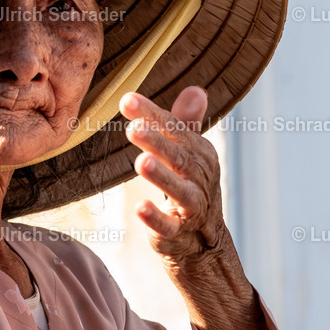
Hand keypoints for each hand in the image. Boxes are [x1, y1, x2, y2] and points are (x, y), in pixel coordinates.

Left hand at [119, 86, 226, 263]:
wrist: (202, 239)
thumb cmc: (190, 185)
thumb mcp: (190, 153)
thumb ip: (186, 123)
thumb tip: (196, 89)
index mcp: (200, 154)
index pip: (176, 130)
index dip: (153, 115)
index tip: (127, 101)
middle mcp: (199, 178)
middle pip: (179, 157)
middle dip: (157, 142)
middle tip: (134, 128)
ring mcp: (191, 207)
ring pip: (179, 190)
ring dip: (161, 177)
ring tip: (140, 162)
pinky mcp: (177, 233)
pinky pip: (168, 226)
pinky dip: (155, 218)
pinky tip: (140, 207)